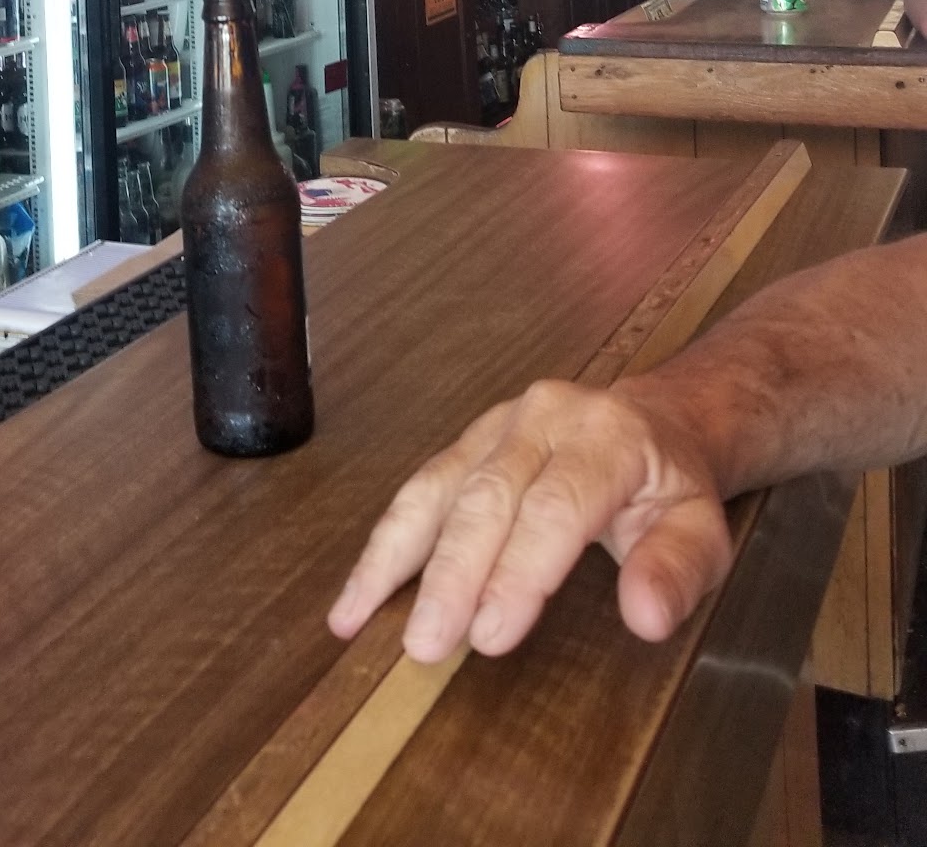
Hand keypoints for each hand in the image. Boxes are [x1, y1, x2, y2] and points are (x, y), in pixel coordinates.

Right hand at [327, 381, 732, 659]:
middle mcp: (544, 417)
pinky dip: (385, 542)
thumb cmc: (672, 488)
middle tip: (425, 643)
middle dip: (451, 573)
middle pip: (488, 496)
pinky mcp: (467, 441)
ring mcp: (497, 424)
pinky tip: (358, 591)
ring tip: (357, 616)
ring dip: (395, 555)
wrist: (655, 422)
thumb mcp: (703, 531)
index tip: (492, 636)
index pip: (556, 505)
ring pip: (438, 486)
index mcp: (607, 436)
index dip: (520, 570)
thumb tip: (645, 617)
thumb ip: (677, 572)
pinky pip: (420, 488)